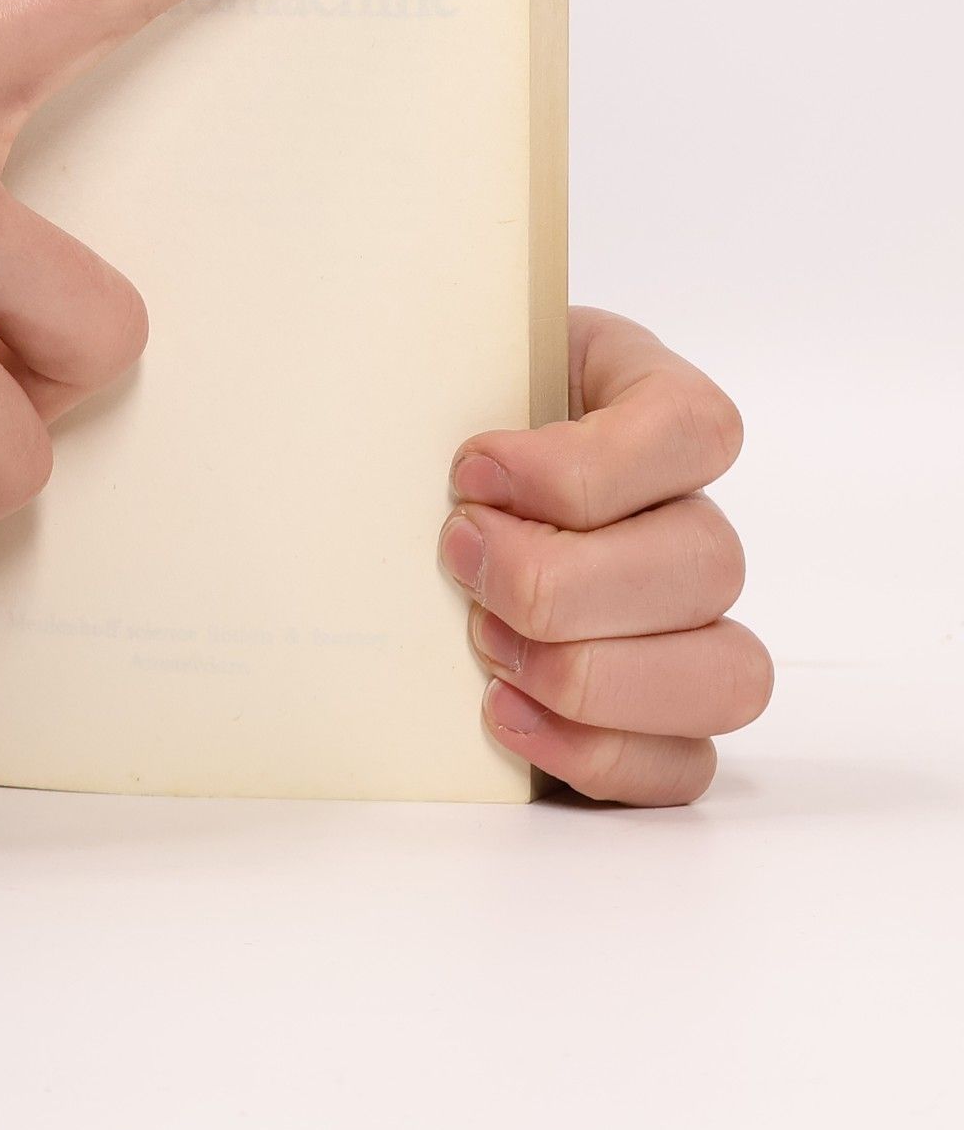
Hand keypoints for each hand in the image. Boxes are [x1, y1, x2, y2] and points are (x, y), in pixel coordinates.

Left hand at [439, 307, 766, 805]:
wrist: (404, 488)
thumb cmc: (433, 418)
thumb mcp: (445, 365)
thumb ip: (453, 377)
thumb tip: (441, 452)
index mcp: (646, 406)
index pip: (693, 428)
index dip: (586, 466)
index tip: (472, 471)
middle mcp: (686, 516)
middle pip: (708, 562)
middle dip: (560, 580)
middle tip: (459, 562)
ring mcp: (688, 622)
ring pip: (726, 673)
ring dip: (590, 673)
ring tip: (483, 646)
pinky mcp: (661, 716)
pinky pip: (684, 763)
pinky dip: (594, 752)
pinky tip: (504, 715)